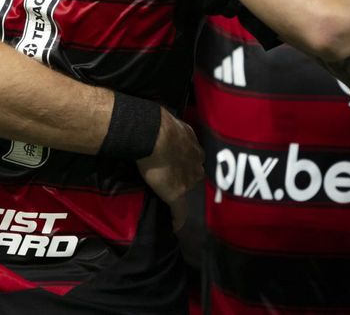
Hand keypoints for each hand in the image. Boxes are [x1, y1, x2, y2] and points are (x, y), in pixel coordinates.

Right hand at [137, 108, 203, 231]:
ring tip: (170, 195)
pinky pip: (179, 211)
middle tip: (173, 176)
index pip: (195, 157)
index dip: (187, 161)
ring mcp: (187, 180)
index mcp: (194, 146)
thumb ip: (171, 129)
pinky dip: (178, 219)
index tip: (179, 163)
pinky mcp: (176, 194)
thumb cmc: (159, 124)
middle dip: (187, 175)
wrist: (154, 134)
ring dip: (181, 191)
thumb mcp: (170, 122)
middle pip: (195, 173)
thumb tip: (162, 125)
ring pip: (187, 189)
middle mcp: (195, 163)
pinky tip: (174, 226)